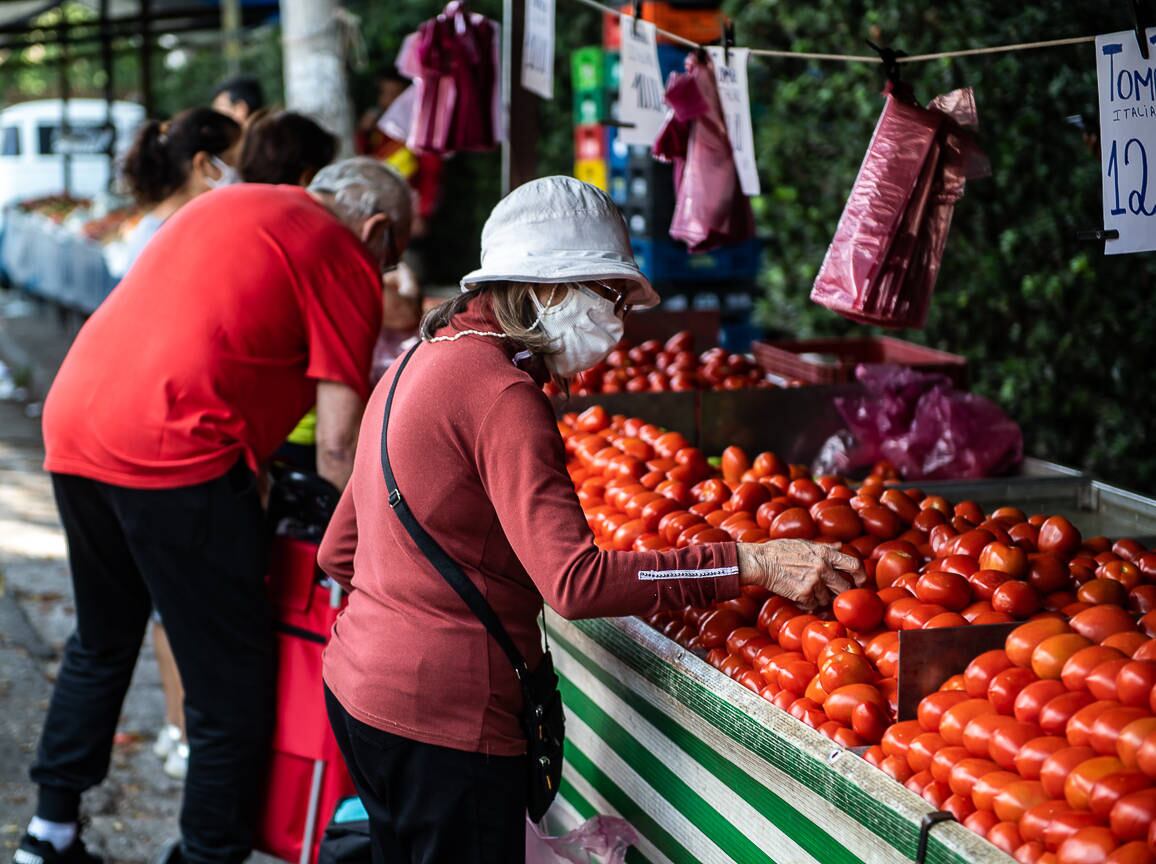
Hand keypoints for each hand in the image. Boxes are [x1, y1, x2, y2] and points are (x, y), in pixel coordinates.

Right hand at [737, 540, 866, 611]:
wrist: (760, 562)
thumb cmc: (780, 551)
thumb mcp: (804, 543)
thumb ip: (825, 547)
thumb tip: (841, 546)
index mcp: (825, 553)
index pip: (854, 565)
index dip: (861, 576)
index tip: (860, 582)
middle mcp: (822, 568)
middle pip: (845, 588)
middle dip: (842, 593)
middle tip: (837, 595)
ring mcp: (813, 582)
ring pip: (828, 599)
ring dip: (822, 599)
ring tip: (810, 592)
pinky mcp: (803, 595)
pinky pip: (813, 605)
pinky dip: (809, 604)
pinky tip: (800, 596)